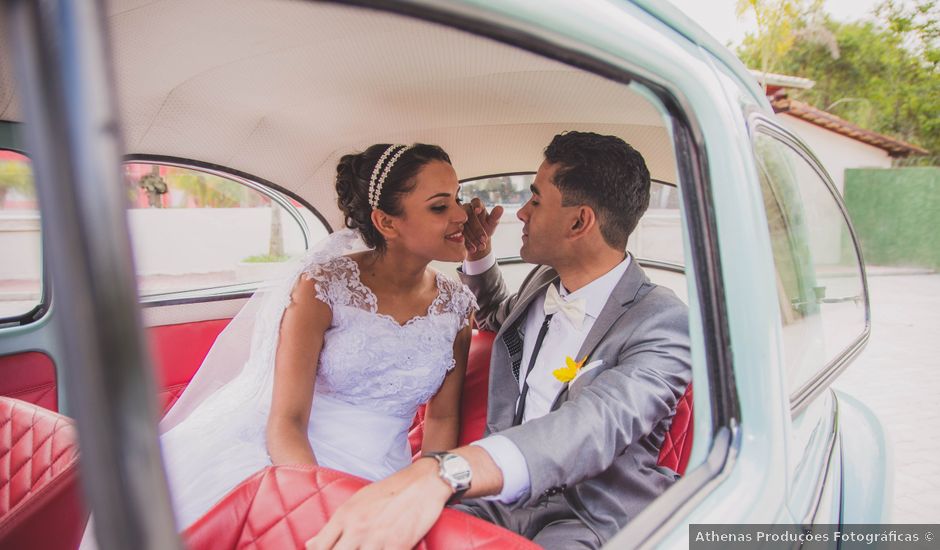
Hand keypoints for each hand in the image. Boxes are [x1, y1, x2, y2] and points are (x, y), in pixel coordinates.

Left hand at [305, 458, 451, 549]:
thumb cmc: (390, 490)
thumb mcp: (357, 500)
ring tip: (368, 549)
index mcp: (345, 515)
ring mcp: (377, 539)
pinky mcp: (397, 546)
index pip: (320, 547)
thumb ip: (334, 525)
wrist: (424, 482)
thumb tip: (310, 544)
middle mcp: (357, 528)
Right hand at [462, 198, 502, 260]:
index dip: (476, 206)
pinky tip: (471, 249)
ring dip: (471, 238)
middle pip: (469, 216)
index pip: (476, 201)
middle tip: (484, 240)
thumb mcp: (492, 224)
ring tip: (479, 247)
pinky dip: (465, 243)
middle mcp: (464, 210)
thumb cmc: (486, 228)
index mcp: (475, 205)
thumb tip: (500, 208)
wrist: (477, 240)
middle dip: (477, 229)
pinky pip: (457, 235)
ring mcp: (456, 219)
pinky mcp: (452, 229)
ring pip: (463, 227)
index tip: (478, 211)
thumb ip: (495, 216)